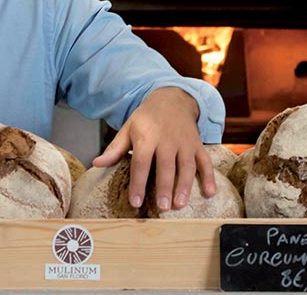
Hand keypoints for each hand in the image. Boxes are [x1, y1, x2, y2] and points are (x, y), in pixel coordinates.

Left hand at [92, 87, 215, 210]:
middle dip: (164, 188)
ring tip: (180, 204)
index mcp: (147, 138)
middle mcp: (167, 140)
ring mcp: (185, 143)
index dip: (138, 183)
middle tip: (163, 208)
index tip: (135, 203)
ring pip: (187, 166)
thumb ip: (114, 149)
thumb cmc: (146, 119)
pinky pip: (206, 161)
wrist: (171, 99)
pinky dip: (209, 177)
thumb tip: (96, 163)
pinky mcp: (198, 145)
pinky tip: (210, 193)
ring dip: (185, 185)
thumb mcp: (128, 129)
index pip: (141, 163)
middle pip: (166, 166)